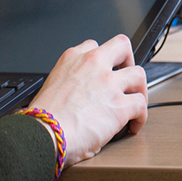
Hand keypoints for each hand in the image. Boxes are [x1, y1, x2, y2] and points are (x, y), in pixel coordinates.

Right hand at [29, 35, 147, 165]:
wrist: (41, 135)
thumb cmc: (40, 119)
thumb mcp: (50, 86)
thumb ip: (69, 82)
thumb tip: (79, 96)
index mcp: (72, 59)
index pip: (94, 46)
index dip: (103, 58)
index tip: (106, 68)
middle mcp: (93, 65)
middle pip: (122, 46)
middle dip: (129, 60)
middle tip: (127, 78)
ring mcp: (109, 83)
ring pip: (139, 74)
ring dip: (139, 89)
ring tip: (135, 102)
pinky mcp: (120, 105)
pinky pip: (141, 105)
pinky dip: (141, 116)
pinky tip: (134, 125)